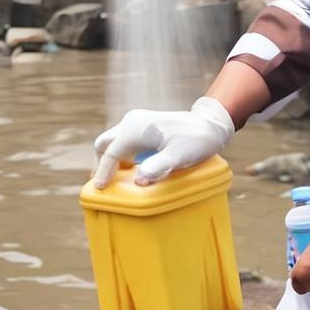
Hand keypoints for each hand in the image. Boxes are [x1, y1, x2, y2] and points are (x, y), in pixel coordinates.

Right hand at [92, 97, 234, 187]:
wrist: (210, 124)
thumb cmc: (196, 140)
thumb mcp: (179, 156)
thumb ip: (159, 166)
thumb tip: (139, 180)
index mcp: (135, 129)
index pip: (111, 153)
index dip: (103, 172)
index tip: (99, 188)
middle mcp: (132, 122)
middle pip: (105, 144)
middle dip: (102, 163)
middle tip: (104, 184)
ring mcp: (137, 121)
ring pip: (113, 141)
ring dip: (111, 158)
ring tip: (116, 179)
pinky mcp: (144, 124)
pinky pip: (124, 140)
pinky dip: (121, 153)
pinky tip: (130, 167)